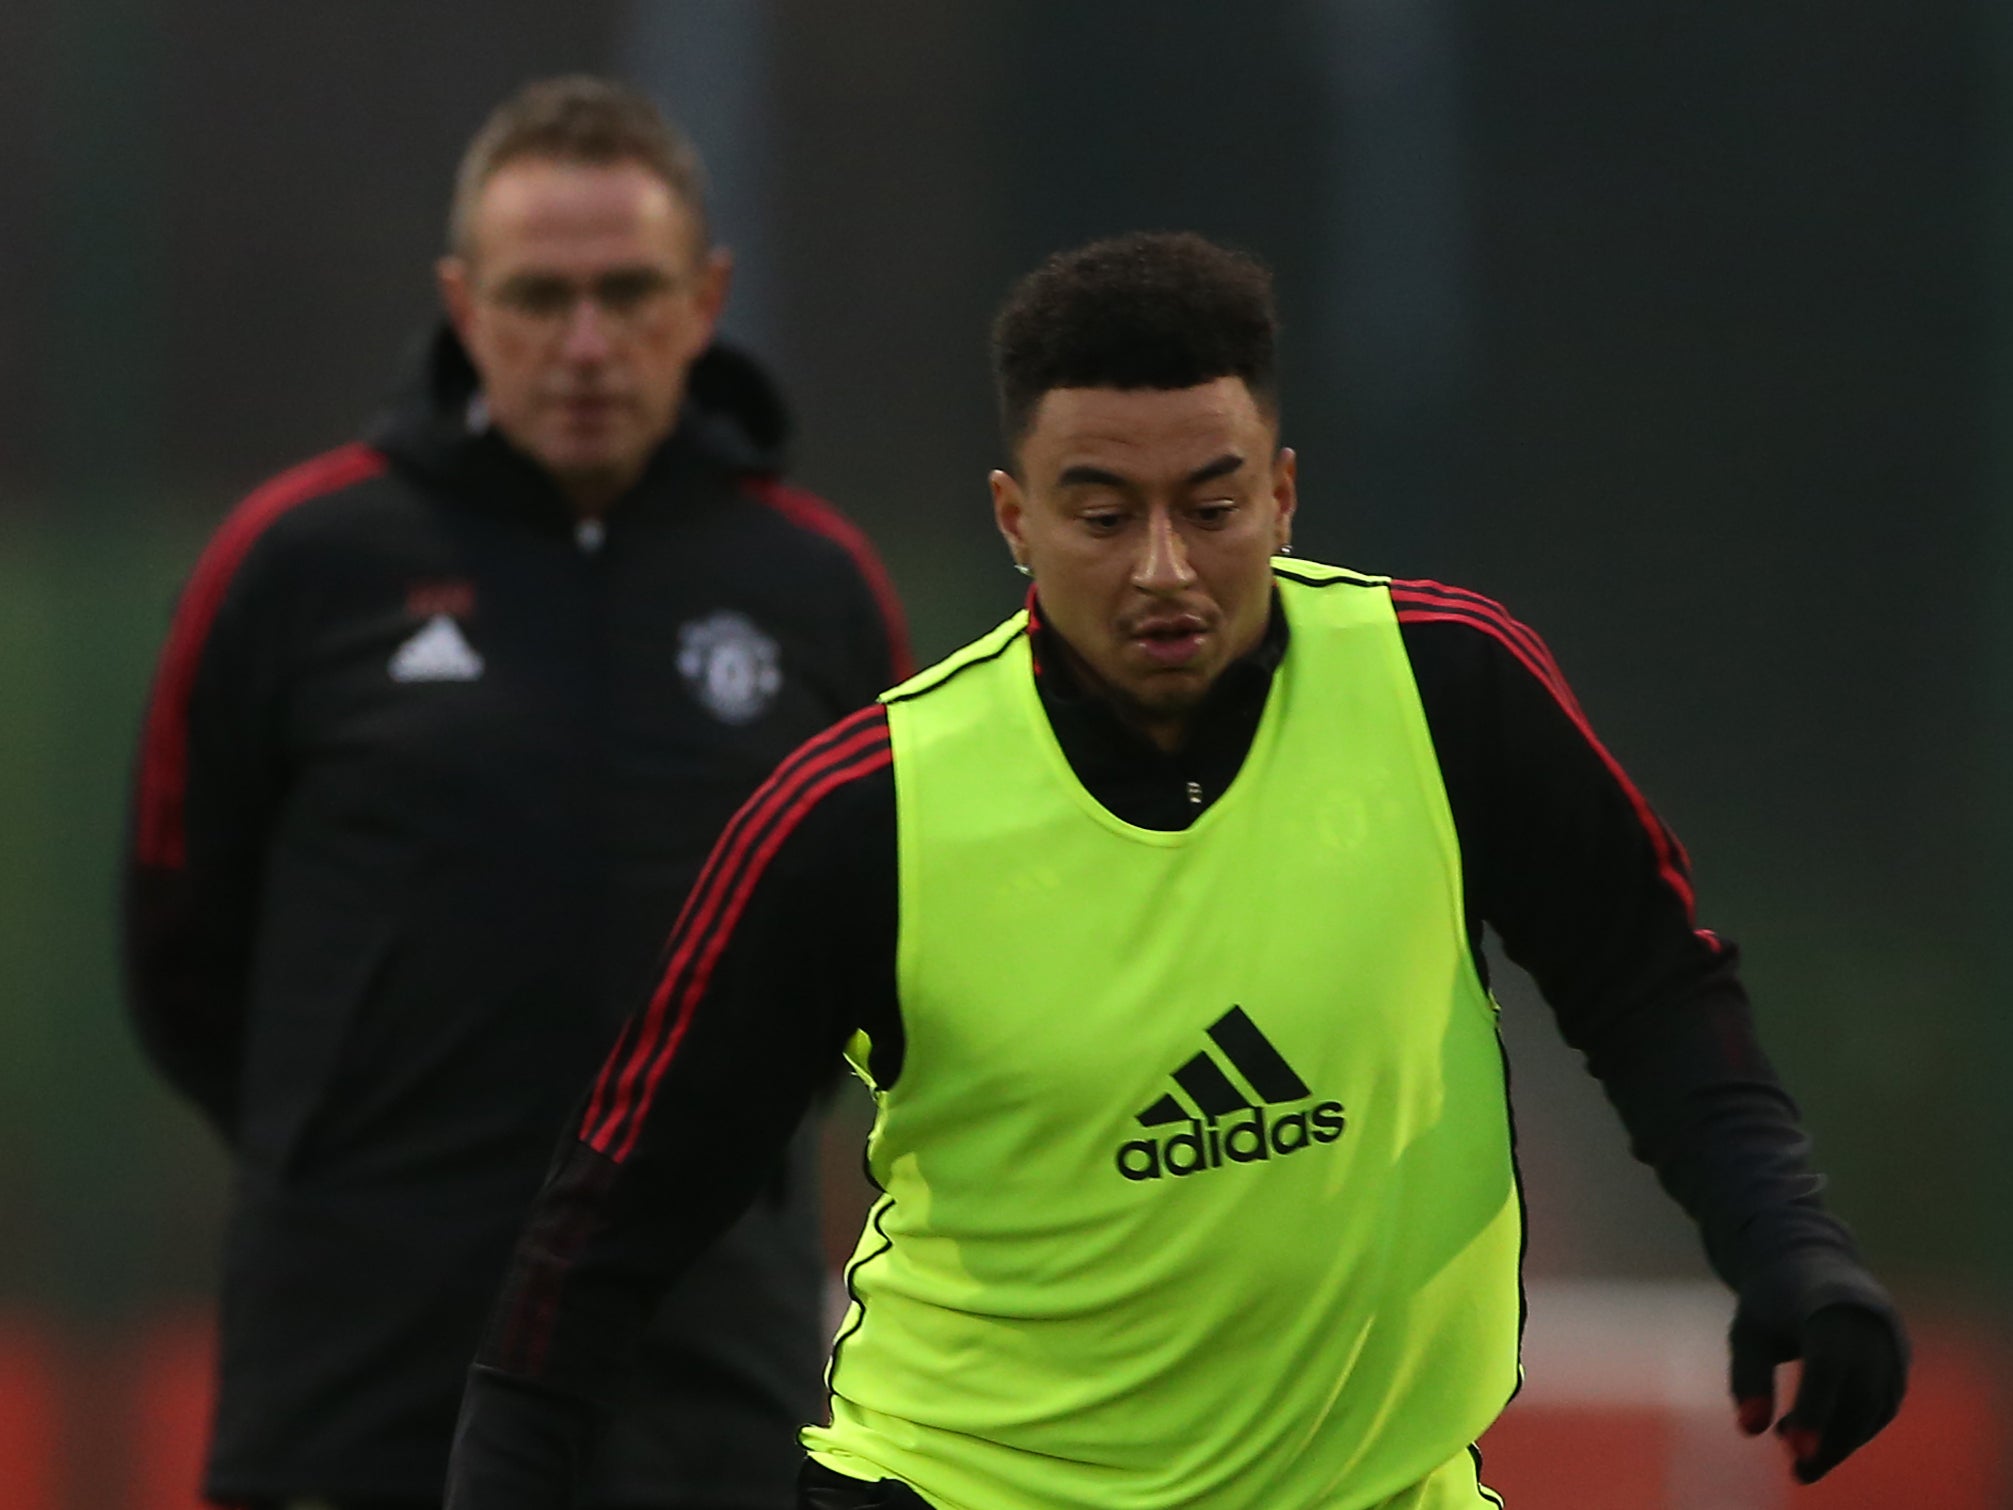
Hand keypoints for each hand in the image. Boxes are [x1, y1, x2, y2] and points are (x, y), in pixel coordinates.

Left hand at [1729, 1252, 1908, 1482]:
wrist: (1814, 1265)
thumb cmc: (1772, 1302)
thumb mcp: (1748, 1330)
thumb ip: (1747, 1376)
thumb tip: (1750, 1430)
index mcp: (1828, 1308)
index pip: (1826, 1367)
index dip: (1812, 1411)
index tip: (1792, 1450)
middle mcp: (1870, 1327)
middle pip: (1859, 1397)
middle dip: (1830, 1441)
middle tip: (1797, 1472)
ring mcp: (1891, 1345)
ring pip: (1875, 1409)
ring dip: (1841, 1440)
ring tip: (1794, 1449)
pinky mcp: (1898, 1363)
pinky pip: (1881, 1407)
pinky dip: (1854, 1429)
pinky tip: (1817, 1434)